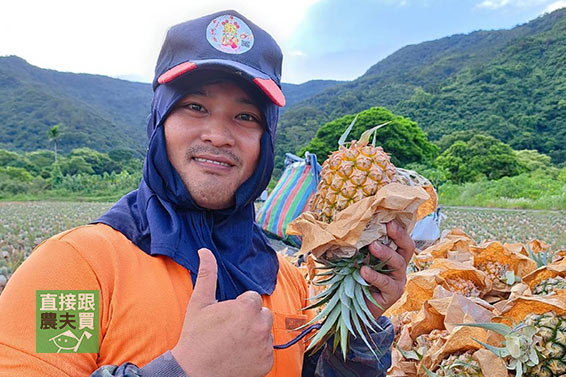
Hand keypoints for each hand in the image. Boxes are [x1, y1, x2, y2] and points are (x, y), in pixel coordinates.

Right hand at [171, 248, 273, 376]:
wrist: (194, 372)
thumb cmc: (196, 336)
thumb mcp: (200, 303)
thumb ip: (207, 274)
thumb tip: (204, 250)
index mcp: (247, 307)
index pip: (252, 299)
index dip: (238, 307)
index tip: (226, 318)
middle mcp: (260, 325)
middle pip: (262, 314)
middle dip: (250, 319)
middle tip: (230, 330)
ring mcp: (265, 345)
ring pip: (265, 332)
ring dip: (254, 334)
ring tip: (234, 343)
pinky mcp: (267, 362)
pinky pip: (266, 350)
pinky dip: (257, 352)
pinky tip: (240, 355)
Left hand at [360, 221, 414, 318]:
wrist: (355, 310)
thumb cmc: (356, 281)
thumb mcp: (356, 261)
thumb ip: (356, 249)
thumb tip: (343, 230)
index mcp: (392, 256)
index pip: (400, 239)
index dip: (397, 228)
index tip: (388, 218)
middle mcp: (399, 267)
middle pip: (407, 248)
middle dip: (399, 235)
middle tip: (387, 226)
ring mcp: (397, 281)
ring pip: (398, 264)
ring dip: (385, 253)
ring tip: (373, 246)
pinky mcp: (392, 295)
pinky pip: (386, 283)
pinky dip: (375, 276)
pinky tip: (363, 270)